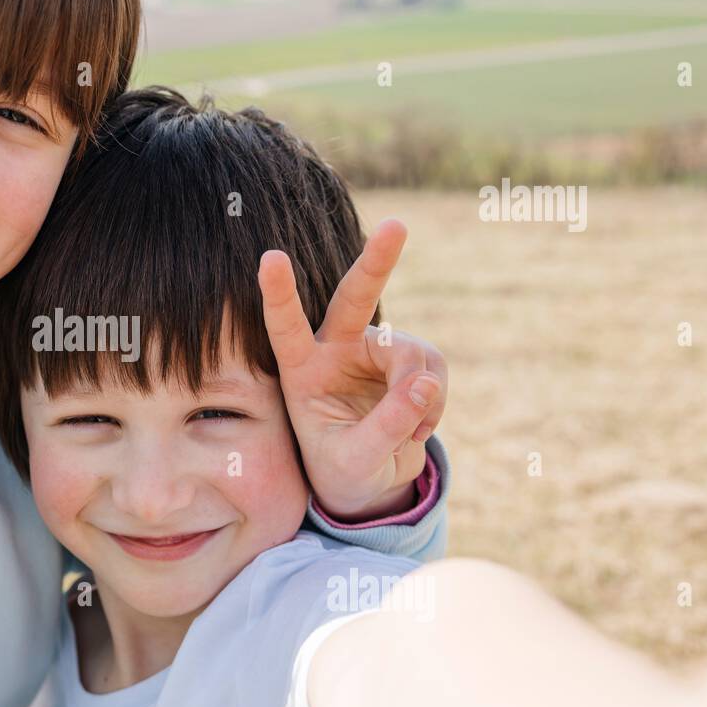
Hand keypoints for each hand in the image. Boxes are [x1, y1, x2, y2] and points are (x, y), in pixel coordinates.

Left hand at [257, 218, 447, 520]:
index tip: (271, 258)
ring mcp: (374, 351)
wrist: (367, 481)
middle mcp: (336, 349)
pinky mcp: (408, 360)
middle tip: (396, 225)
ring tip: (410, 432)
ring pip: (413, 354)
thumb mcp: (356, 460)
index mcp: (301, 370)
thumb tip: (426, 384)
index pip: (286, 327)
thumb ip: (386, 426)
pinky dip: (435, 403)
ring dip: (423, 395)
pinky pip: (434, 371)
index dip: (280, 294)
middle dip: (377, 262)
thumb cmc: (343, 470)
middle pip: (356, 298)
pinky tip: (419, 428)